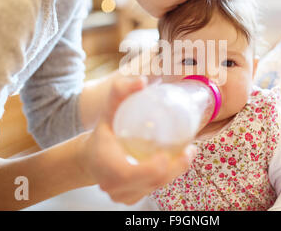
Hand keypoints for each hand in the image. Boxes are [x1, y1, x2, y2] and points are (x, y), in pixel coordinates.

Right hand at [78, 75, 196, 204]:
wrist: (89, 158)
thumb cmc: (102, 133)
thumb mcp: (108, 110)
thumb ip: (120, 92)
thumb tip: (142, 81)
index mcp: (107, 165)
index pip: (132, 173)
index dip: (156, 168)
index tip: (173, 153)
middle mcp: (113, 186)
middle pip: (151, 182)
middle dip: (176, 168)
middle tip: (190, 149)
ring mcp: (121, 195)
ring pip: (154, 187)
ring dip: (174, 173)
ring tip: (187, 155)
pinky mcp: (128, 199)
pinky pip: (152, 190)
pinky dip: (166, 179)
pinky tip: (176, 166)